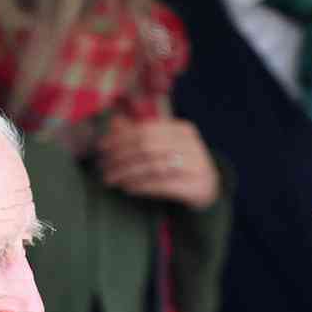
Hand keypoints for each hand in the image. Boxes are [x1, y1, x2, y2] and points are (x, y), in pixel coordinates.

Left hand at [97, 116, 219, 209]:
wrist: (209, 189)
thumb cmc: (180, 165)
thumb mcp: (164, 146)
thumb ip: (141, 134)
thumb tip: (114, 122)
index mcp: (183, 130)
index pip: (145, 130)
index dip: (120, 138)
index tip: (102, 148)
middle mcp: (191, 145)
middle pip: (147, 147)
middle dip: (121, 156)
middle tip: (103, 167)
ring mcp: (196, 166)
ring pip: (153, 166)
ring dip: (127, 173)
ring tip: (110, 179)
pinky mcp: (195, 187)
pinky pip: (163, 185)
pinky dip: (142, 186)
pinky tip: (127, 188)